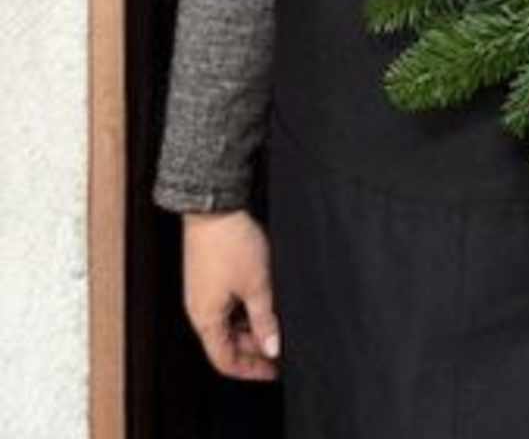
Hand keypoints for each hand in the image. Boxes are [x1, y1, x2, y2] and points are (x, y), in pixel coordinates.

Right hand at [182, 210, 280, 381]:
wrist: (214, 207)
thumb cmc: (230, 242)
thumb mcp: (257, 284)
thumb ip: (265, 319)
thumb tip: (272, 347)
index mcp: (206, 319)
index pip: (225, 360)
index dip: (250, 369)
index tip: (272, 370)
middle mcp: (200, 310)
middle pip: (227, 342)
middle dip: (254, 347)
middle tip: (279, 345)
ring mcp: (203, 292)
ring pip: (228, 322)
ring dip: (250, 326)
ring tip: (276, 321)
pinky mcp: (208, 276)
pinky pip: (226, 304)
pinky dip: (244, 308)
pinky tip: (263, 300)